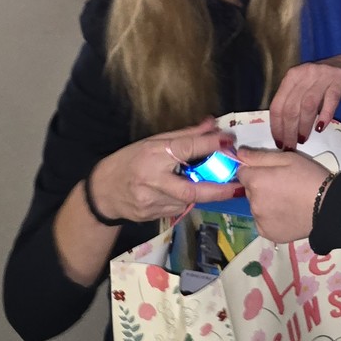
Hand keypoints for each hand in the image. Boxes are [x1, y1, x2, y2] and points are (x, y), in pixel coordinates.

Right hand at [88, 118, 238, 222]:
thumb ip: (184, 136)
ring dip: (204, 193)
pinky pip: (178, 209)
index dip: (209, 144)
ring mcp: (151, 201)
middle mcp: (152, 179)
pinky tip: (185, 192)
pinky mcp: (151, 216)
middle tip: (238, 186)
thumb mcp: (152, 142)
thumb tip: (212, 124)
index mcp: (152, 154)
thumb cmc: (129, 161)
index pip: (185, 148)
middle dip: (217, 189)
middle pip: (190, 189)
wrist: (102, 192)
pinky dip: (187, 201)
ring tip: (216, 184)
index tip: (228, 140)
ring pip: (187, 201)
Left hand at [236, 147, 330, 242]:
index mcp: (256, 181)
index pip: (242, 173)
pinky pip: (263, 222)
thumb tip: (239, 154)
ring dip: (266, 203)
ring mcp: (259, 220)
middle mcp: (252, 202)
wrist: (329, 206)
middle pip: (249, 190)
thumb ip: (260, 156)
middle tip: (283, 186)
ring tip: (288, 202)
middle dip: (260, 187)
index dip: (255, 170)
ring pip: (256, 207)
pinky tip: (286, 215)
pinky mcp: (267, 233)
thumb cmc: (310, 177)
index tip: (271, 173)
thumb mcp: (289, 158)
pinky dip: (270, 219)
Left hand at [269, 59, 340, 149]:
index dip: (276, 126)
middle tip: (291, 146)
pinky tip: (320, 128)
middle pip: (291, 107)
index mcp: (291, 77)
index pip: (278, 104)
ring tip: (303, 140)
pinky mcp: (339, 81)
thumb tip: (282, 132)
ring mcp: (322, 76)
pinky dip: (324, 116)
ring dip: (304, 126)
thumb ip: (292, 103)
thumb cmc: (322, 83)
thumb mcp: (303, 88)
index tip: (279, 142)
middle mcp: (305, 74)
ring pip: (308, 105)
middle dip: (289, 131)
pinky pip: (330, 101)